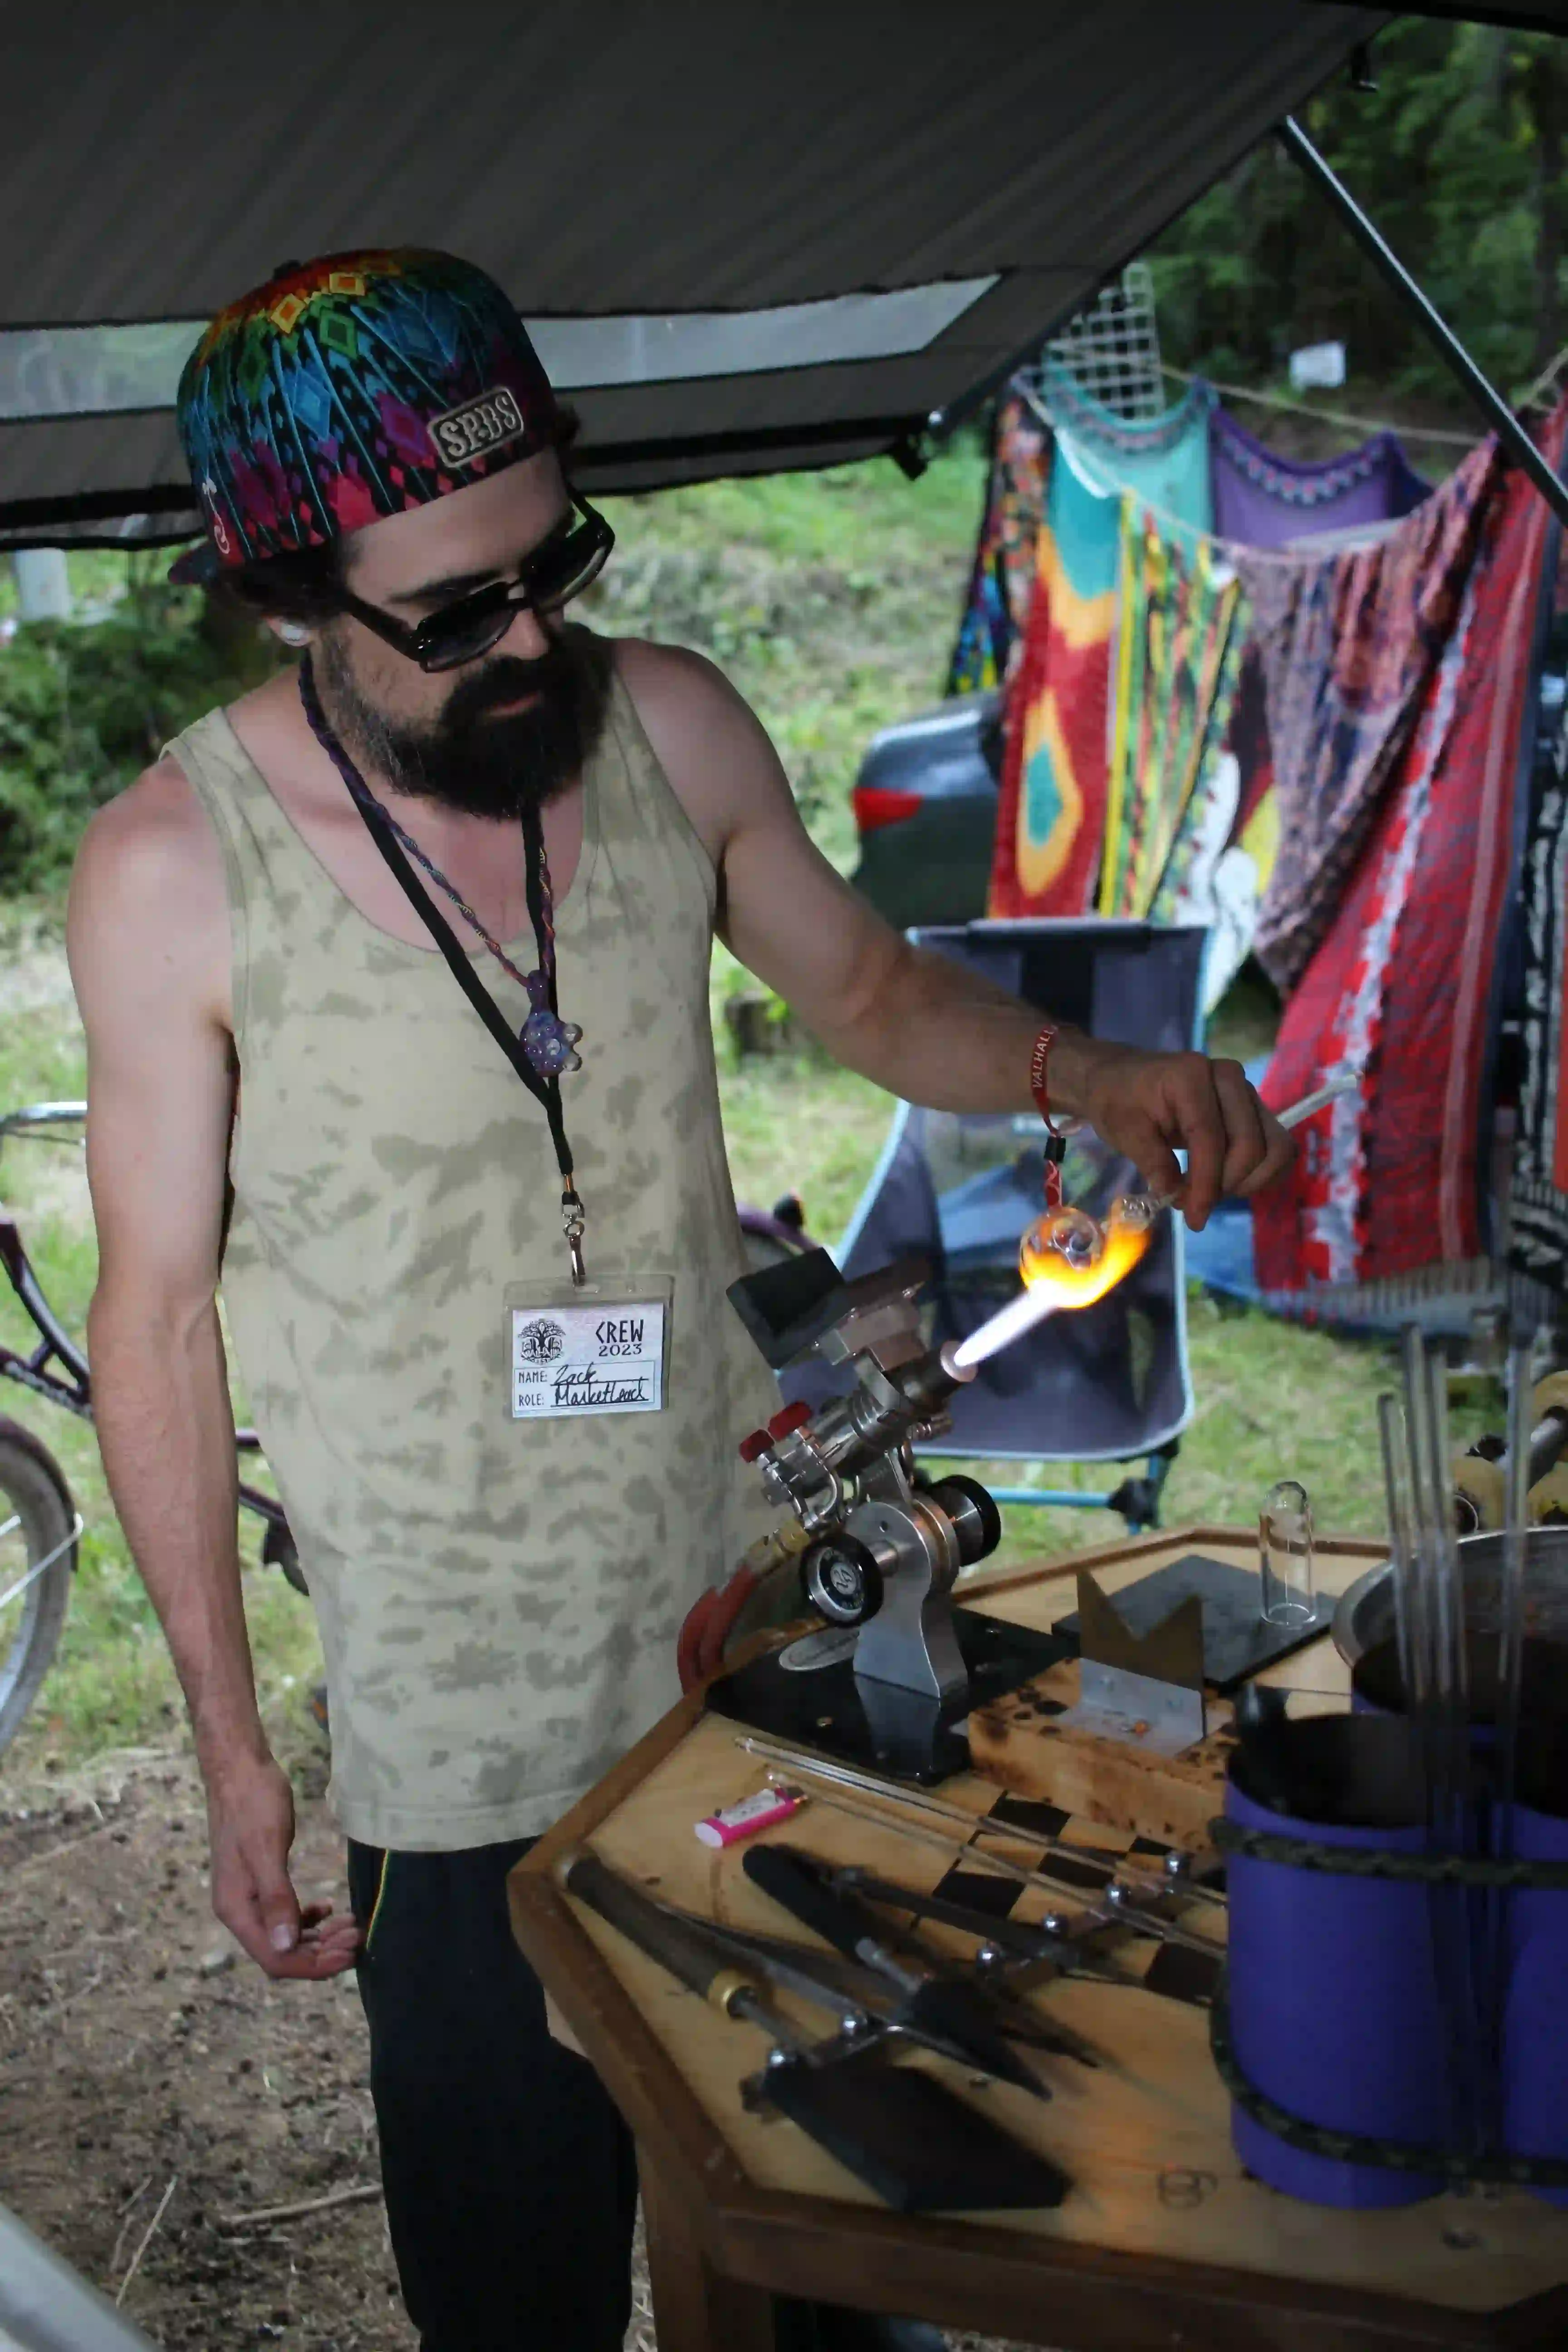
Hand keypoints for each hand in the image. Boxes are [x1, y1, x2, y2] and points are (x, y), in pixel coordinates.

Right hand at [203, 1751, 361, 1978]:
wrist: (238, 1769)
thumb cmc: (253, 1803)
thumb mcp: (267, 1848)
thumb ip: (275, 1898)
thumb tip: (285, 1945)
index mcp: (236, 1909)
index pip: (276, 1958)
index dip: (313, 1965)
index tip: (350, 1955)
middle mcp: (239, 1910)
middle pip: (283, 1952)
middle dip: (322, 1952)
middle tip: (359, 1937)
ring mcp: (248, 1896)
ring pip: (286, 1935)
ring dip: (318, 1937)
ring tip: (351, 1926)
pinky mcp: (260, 1880)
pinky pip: (285, 1914)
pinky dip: (307, 1919)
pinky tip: (327, 1909)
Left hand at [1074, 1045, 1293, 1230]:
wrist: (1123, 1079)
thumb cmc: (1119, 1101)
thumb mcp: (1122, 1129)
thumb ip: (1151, 1160)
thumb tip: (1176, 1195)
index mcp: (1191, 1076)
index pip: (1209, 1137)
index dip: (1206, 1184)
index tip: (1194, 1219)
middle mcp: (1228, 1077)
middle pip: (1250, 1145)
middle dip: (1225, 1185)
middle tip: (1194, 1204)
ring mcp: (1247, 1093)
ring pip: (1275, 1148)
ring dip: (1249, 1182)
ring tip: (1212, 1193)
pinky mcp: (1255, 1110)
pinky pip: (1278, 1148)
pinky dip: (1261, 1175)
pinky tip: (1231, 1185)